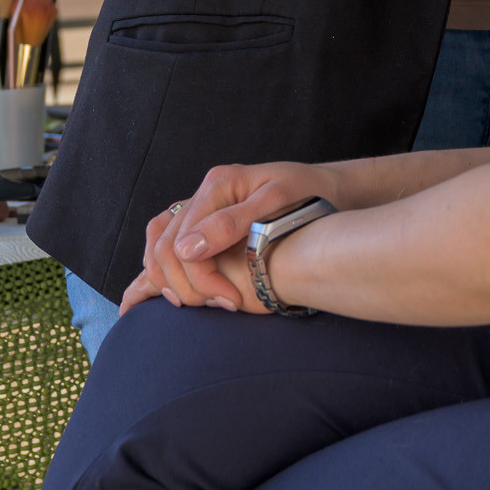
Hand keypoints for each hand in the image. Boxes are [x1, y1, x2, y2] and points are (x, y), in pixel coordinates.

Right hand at [121, 159, 344, 313]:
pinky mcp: (207, 220)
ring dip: (168, 279)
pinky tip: (167, 288)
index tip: (232, 301)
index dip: (202, 279)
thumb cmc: (309, 196)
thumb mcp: (276, 203)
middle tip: (223, 305)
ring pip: (160, 244)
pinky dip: (163, 266)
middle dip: (186, 285)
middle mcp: (203, 194)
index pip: (184, 242)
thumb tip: (187, 250)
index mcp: (217, 184)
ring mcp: (202, 207)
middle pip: (165, 246)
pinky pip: (167, 240)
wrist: (330, 192)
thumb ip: (230, 223)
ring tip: (198, 303)